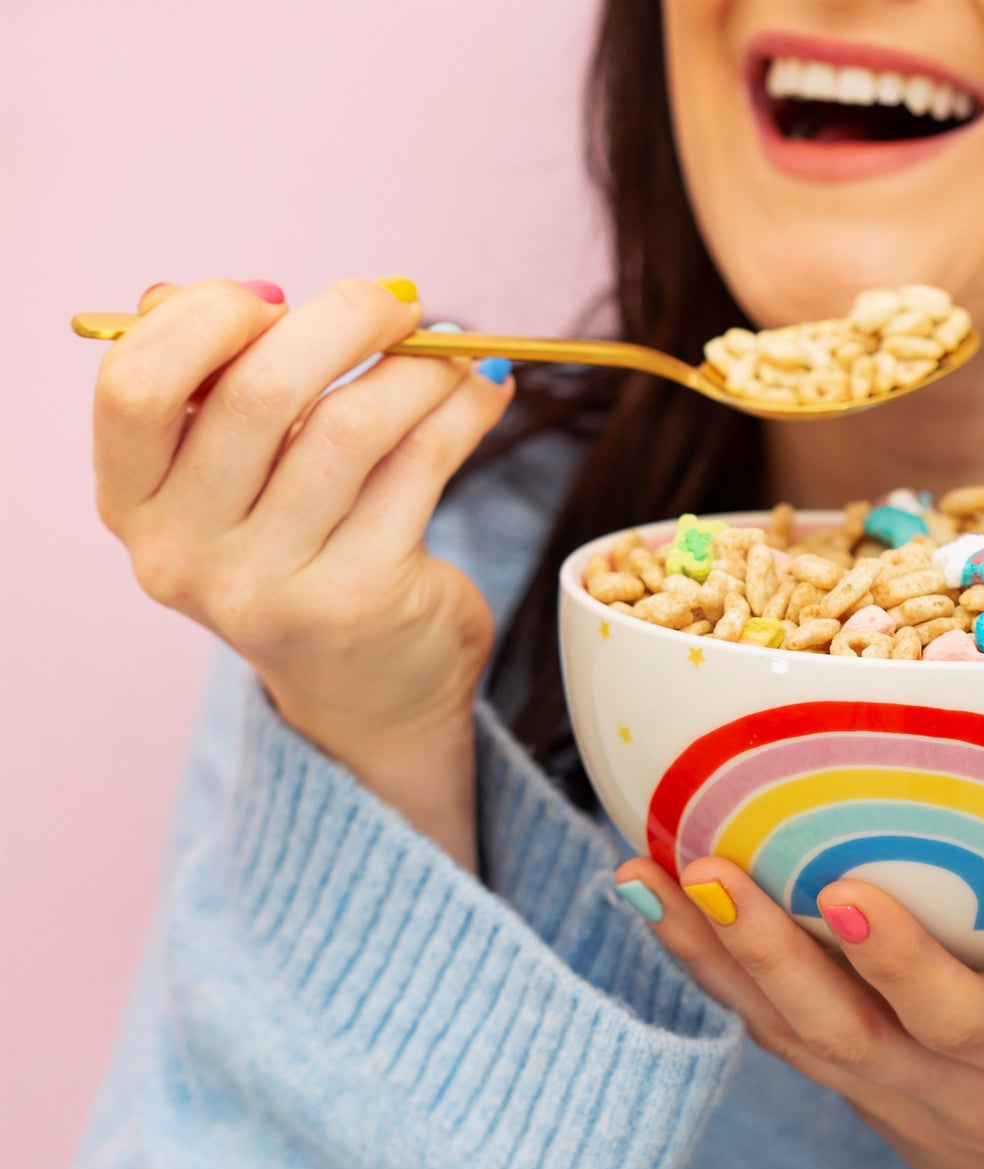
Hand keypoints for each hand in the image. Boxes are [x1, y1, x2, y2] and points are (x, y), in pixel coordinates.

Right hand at [94, 278, 513, 865]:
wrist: (365, 694)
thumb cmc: (299, 559)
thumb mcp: (236, 486)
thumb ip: (219, 395)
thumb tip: (239, 294)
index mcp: (134, 507)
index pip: (137, 387)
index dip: (209, 318)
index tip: (279, 297)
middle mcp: (186, 555)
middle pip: (254, 393)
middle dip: (341, 321)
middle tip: (397, 303)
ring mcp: (271, 587)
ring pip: (349, 426)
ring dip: (416, 370)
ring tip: (450, 355)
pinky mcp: (361, 598)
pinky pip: (419, 467)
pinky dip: (461, 412)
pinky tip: (484, 391)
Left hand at [617, 797, 983, 1168]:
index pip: (952, 1014)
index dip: (895, 959)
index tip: (842, 891)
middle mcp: (938, 1082)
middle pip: (827, 1025)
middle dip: (755, 949)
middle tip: (690, 863)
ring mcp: (884, 1092)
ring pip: (779, 1029)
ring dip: (705, 955)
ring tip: (635, 872)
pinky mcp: (856, 1088)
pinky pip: (775, 1033)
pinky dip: (715, 974)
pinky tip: (663, 909)